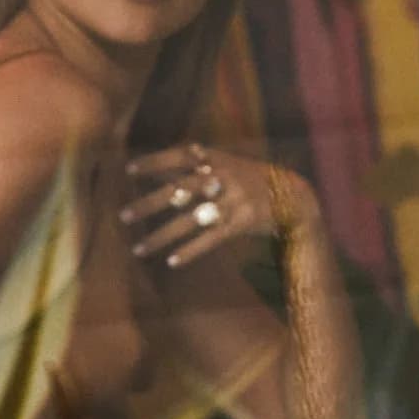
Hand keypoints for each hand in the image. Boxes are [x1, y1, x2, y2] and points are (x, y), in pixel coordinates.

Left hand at [119, 142, 315, 269]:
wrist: (295, 197)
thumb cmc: (255, 180)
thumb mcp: (230, 164)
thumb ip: (199, 166)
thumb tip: (161, 170)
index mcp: (218, 159)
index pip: (180, 156)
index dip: (154, 162)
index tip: (128, 170)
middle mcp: (223, 178)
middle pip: (179, 191)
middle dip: (149, 204)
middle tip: (122, 216)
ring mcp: (233, 201)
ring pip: (189, 221)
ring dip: (162, 236)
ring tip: (138, 249)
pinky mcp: (242, 223)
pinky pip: (210, 239)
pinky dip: (191, 251)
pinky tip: (172, 262)